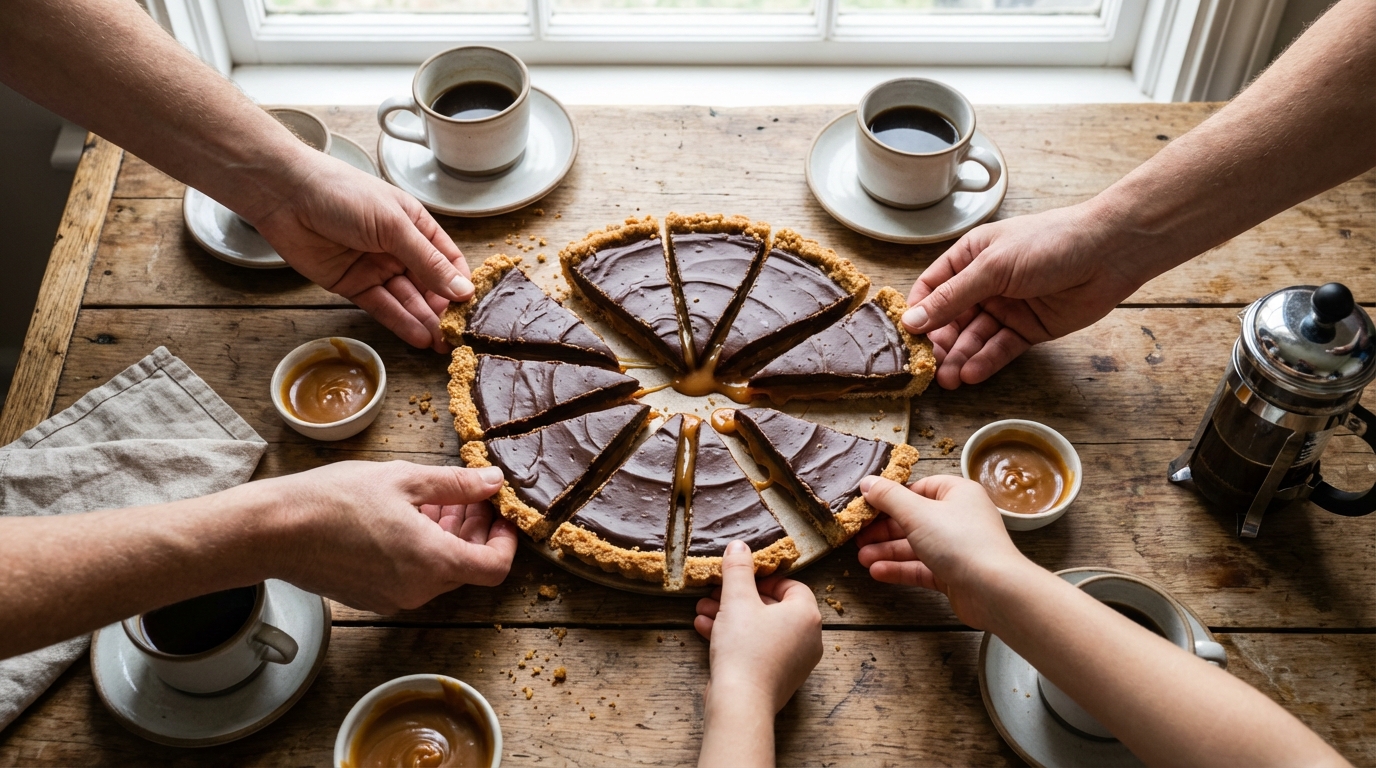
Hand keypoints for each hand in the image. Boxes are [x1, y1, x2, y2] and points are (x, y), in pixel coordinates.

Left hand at [247, 151, 473, 353]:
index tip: (471, 308)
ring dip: (424, 321)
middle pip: (429, 285)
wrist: (286, 197)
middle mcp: (399, 248)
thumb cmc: (343, 195)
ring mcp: (376, 268)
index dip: (460, 284)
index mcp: (415, 226)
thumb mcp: (394, 225)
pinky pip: (382, 307)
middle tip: (457, 336)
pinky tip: (418, 336)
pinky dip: (400, 322)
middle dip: (444, 310)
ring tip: (441, 344)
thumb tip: (462, 290)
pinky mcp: (353, 285)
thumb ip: (427, 261)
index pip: (448, 261)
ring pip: (407, 300)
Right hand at [261, 460, 515, 611]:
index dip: (506, 540)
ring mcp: (393, 598)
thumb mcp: (405, 479)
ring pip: (438, 570)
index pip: (495, 568)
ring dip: (446, 536)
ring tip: (431, 498)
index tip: (499, 514)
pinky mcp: (371, 596)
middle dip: (473, 529)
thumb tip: (492, 482)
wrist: (273, 530)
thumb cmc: (335, 500)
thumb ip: (456, 485)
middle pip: (466, 566)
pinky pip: (412, 575)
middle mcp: (417, 590)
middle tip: (464, 493)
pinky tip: (404, 515)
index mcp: (433, 563)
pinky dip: (420, 548)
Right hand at [694, 541, 822, 713]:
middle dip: (738, 598)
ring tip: (704, 610)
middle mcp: (807, 639)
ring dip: (731, 617)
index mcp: (806, 615)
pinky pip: (757, 649)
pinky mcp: (777, 678)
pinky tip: (705, 629)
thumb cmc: (745, 648)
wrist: (740, 703)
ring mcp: (794, 662)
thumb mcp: (737, 599)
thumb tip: (739, 546)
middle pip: (772, 607)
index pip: (791, 586)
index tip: (740, 577)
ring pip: (760, 629)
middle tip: (715, 592)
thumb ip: (738, 569)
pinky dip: (735, 638)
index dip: (762, 578)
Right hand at [856, 474, 1033, 629]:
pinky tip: (878, 572)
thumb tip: (867, 483)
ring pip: (915, 546)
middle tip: (858, 537)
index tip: (866, 506)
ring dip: (887, 551)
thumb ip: (889, 497)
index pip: (919, 489)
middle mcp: (959, 518)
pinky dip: (900, 569)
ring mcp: (957, 548)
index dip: (891, 497)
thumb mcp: (917, 513)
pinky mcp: (954, 574)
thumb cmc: (961, 542)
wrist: (994, 590)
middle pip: (913, 519)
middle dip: (883, 530)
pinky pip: (922, 568)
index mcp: (957, 494)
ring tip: (862, 558)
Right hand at [901, 204, 1145, 388]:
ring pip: (973, 338)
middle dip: (938, 344)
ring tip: (948, 379)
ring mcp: (1006, 307)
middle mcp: (984, 283)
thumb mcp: (993, 267)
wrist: (1108, 253)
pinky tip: (972, 373)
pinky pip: (999, 348)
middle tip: (928, 368)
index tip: (905, 338)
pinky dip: (985, 361)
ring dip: (959, 358)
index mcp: (970, 257)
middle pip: (950, 320)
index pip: (932, 288)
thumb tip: (913, 321)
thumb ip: (953, 297)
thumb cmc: (1050, 243)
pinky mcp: (1028, 329)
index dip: (918, 313)